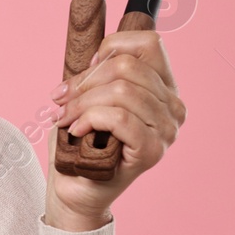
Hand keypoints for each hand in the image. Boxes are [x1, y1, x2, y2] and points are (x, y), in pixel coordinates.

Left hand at [45, 30, 186, 230]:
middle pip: (129, 66)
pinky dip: (90, 119)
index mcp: (164, 88)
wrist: (75, 191)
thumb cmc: (80, 144)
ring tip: (63, 118)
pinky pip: (120, 118)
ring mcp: (168, 131)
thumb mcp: (87, 98)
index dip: (111, 48)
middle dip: (85, 81)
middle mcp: (174, 107)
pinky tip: (75, 131)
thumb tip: (93, 51)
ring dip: (81, 103)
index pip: (150, 43)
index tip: (85, 69)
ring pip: (122, 91)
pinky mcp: (152, 152)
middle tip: (61, 101)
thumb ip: (98, 72)